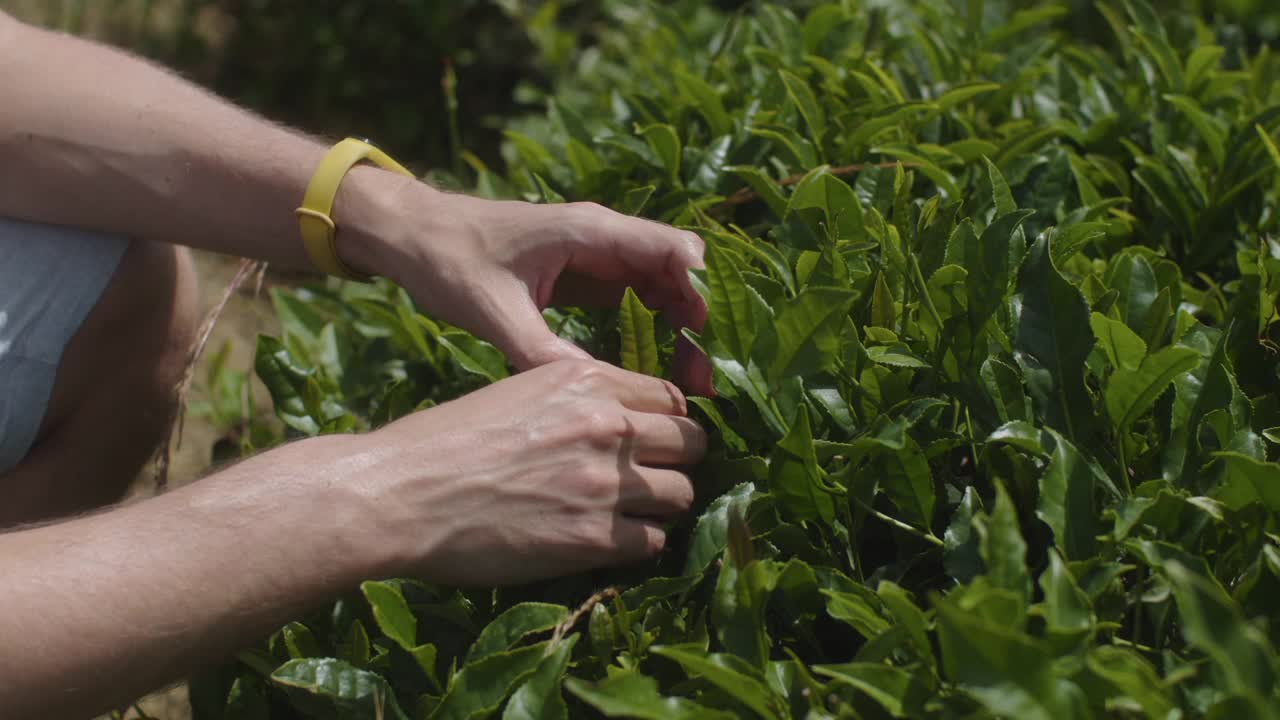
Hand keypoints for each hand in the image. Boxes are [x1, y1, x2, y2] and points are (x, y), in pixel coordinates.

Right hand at [352, 359, 705, 586]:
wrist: (402, 492)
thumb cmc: (446, 440)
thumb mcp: (520, 391)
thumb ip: (578, 400)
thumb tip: (620, 421)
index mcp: (588, 380)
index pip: (671, 396)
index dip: (668, 420)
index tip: (657, 439)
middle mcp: (607, 424)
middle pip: (691, 442)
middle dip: (677, 461)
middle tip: (653, 478)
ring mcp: (605, 482)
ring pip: (683, 494)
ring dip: (662, 506)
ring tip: (631, 514)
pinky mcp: (594, 537)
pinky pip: (655, 541)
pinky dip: (639, 544)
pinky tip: (609, 541)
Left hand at [363, 186, 711, 394]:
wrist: (414, 236)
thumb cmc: (449, 261)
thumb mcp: (494, 311)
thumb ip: (541, 349)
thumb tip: (593, 393)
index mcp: (591, 232)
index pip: (674, 250)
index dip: (702, 294)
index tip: (709, 346)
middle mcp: (604, 238)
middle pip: (679, 272)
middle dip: (699, 323)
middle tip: (706, 381)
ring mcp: (599, 255)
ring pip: (664, 287)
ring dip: (682, 329)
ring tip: (691, 384)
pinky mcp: (588, 275)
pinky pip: (640, 298)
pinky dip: (658, 328)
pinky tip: (660, 368)